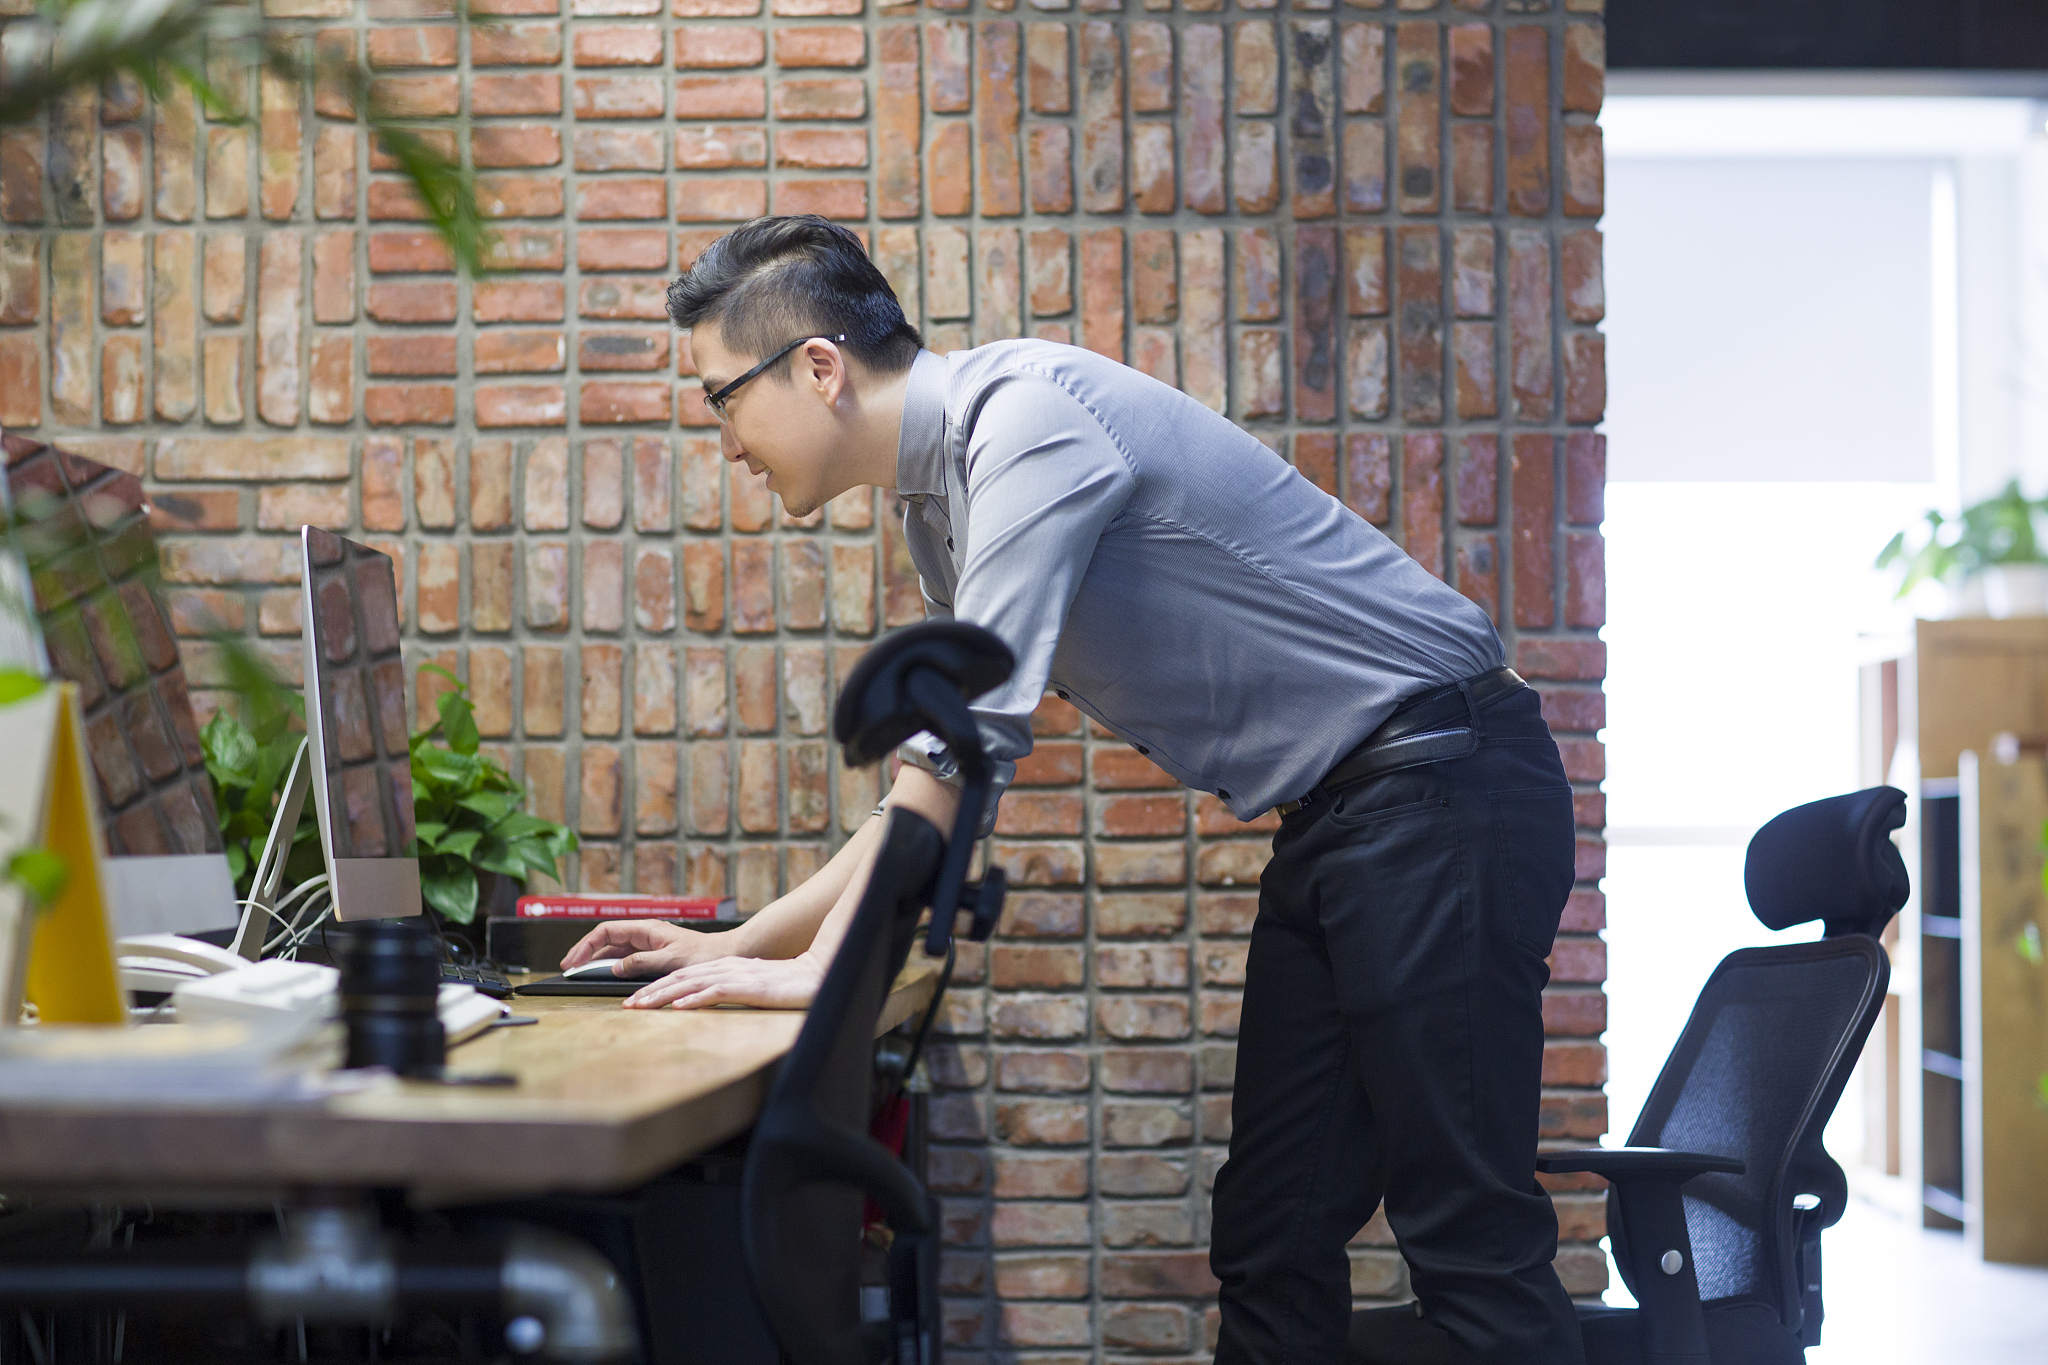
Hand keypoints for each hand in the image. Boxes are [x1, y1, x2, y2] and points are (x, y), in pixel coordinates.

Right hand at [559, 920, 726, 977]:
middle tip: (568, 968)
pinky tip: (603, 974)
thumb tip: (614, 967)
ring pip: (614, 949)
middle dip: (585, 952)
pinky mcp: (654, 954)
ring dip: (596, 960)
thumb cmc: (703, 955)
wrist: (726, 955)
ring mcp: (648, 943)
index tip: (573, 961)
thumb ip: (640, 962)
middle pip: (606, 940)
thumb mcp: (669, 960)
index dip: (586, 945)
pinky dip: (611, 965)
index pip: (606, 931)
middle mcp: (645, 934)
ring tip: (579, 972)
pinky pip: (626, 958)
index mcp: (646, 929)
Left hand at [623, 953, 824, 1010]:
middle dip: (649, 992)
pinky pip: (716, 992)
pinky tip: (678, 1007)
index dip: (657, 988)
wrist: (818, 974)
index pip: (683, 977)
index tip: (636, 1001)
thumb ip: (733, 987)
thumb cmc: (788, 983)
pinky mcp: (750, 987)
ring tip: (641, 1006)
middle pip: (679, 978)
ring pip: (690, 984)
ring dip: (662, 995)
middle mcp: (726, 968)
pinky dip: (695, 999)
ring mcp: (737, 976)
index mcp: (726, 967)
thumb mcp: (754, 984)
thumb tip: (713, 996)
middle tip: (627, 1006)